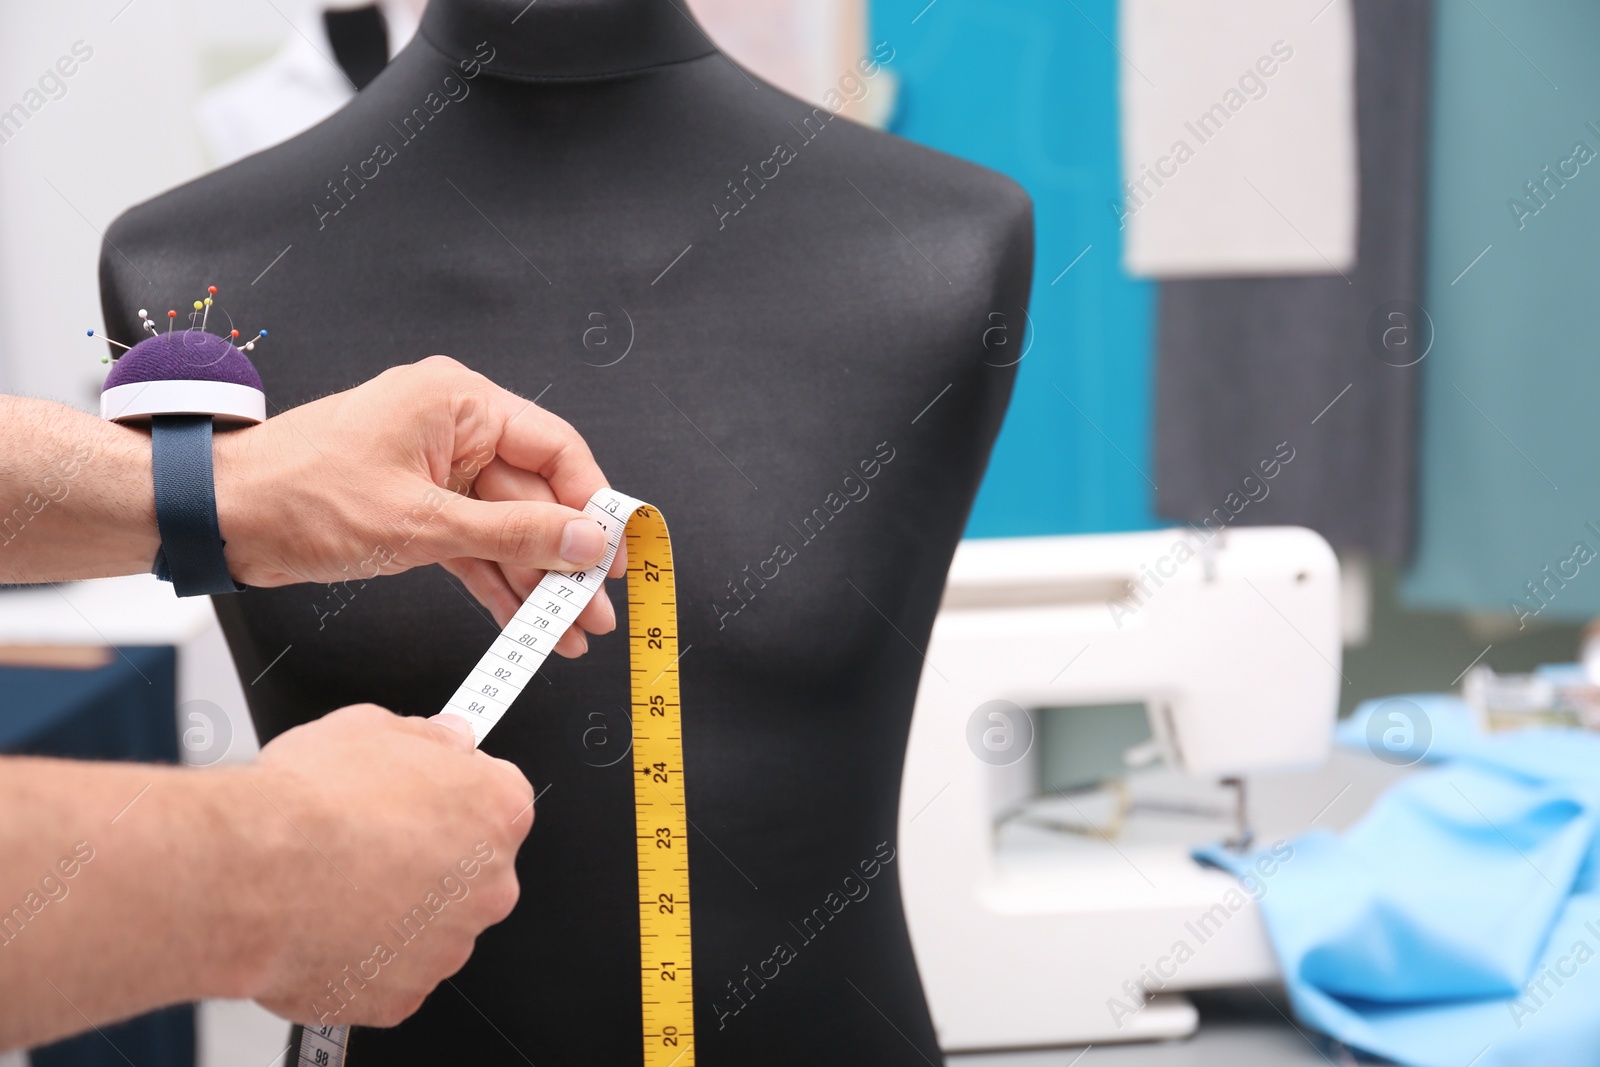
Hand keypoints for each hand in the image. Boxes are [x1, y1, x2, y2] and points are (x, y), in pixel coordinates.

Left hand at [213, 356, 623, 655]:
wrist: (220, 518)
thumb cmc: (299, 495)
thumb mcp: (420, 522)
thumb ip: (513, 535)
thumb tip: (585, 542)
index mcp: (459, 403)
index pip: (555, 448)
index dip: (594, 503)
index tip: (614, 554)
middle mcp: (455, 431)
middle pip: (535, 499)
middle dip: (565, 562)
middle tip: (595, 611)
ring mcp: (437, 473)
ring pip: (508, 531)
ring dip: (536, 584)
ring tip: (569, 633)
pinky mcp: (418, 510)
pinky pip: (475, 547)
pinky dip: (497, 584)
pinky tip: (525, 623)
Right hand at [244, 705, 532, 1027]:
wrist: (251, 873)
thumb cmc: (310, 803)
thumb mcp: (373, 725)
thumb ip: (429, 735)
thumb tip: (447, 738)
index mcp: (496, 810)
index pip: (495, 798)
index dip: (450, 793)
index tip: (420, 796)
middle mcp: (489, 884)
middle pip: (470, 869)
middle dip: (430, 858)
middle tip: (370, 843)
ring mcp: (449, 946)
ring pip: (432, 926)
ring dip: (398, 911)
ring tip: (338, 886)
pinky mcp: (402, 996)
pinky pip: (390, 974)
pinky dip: (362, 957)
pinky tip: (325, 927)